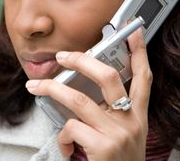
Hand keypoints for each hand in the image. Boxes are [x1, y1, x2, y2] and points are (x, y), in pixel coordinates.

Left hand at [25, 29, 151, 160]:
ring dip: (51, 89)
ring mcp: (117, 134)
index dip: (140, 52)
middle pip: (109, 77)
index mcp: (139, 118)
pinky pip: (70, 129)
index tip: (134, 30)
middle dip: (82, 60)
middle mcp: (131, 122)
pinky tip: (68, 149)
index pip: (144, 78)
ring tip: (35, 87)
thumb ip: (111, 116)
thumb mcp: (124, 138)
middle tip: (63, 56)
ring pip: (78, 99)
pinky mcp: (102, 148)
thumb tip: (78, 91)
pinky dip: (63, 137)